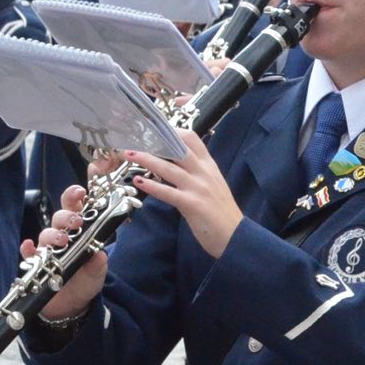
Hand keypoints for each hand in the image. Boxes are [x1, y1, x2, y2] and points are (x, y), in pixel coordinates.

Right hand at [22, 182, 109, 321]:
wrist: (72, 303)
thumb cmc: (86, 279)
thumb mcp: (97, 270)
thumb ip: (98, 262)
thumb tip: (99, 255)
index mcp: (79, 230)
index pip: (76, 208)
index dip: (76, 197)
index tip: (81, 192)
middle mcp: (62, 235)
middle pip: (59, 217)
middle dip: (67, 216)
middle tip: (77, 221)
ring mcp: (48, 248)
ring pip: (46, 233)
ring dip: (53, 234)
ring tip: (62, 240)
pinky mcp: (36, 263)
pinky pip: (28, 253)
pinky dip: (27, 249)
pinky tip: (29, 246)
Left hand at [119, 129, 244, 258]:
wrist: (235, 235)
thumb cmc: (221, 212)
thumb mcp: (212, 185)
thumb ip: (196, 173)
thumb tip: (175, 165)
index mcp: (209, 166)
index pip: (192, 139)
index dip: (172, 131)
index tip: (153, 129)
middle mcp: (204, 173)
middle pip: (179, 149)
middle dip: (155, 142)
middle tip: (134, 138)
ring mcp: (199, 188)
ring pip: (170, 168)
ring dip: (148, 160)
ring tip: (129, 154)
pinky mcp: (192, 204)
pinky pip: (169, 192)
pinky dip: (152, 186)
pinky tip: (138, 181)